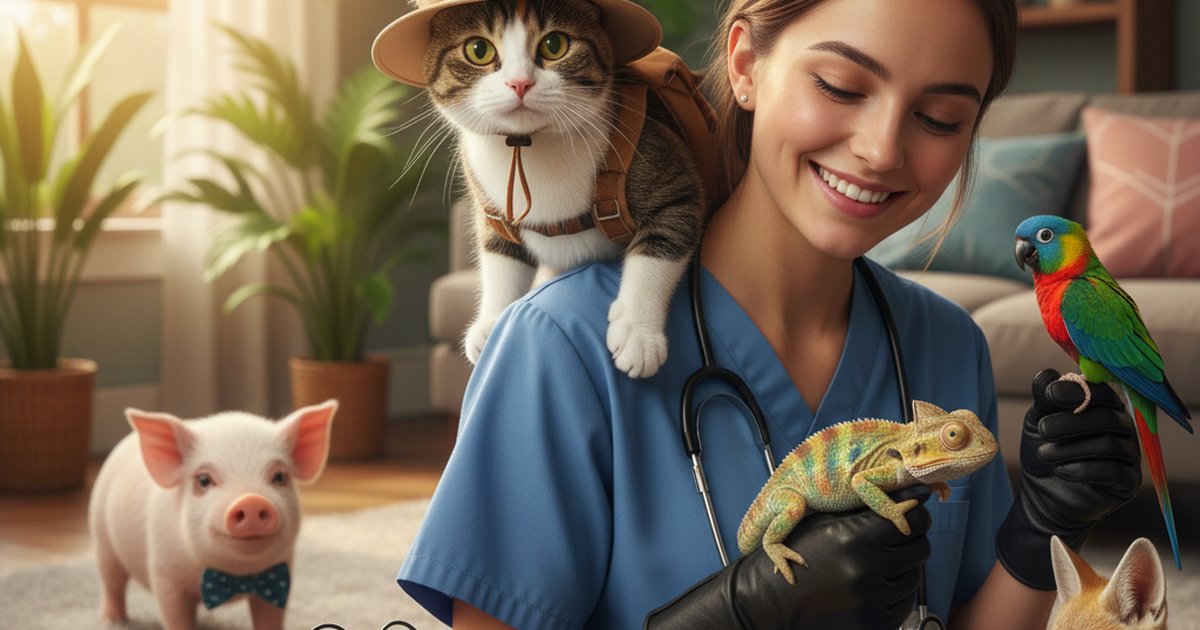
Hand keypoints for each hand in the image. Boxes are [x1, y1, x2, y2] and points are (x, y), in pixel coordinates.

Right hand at [644, 485, 932, 628]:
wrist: (770, 602)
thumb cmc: (796, 555)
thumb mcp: (824, 523)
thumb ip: (864, 511)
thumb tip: (909, 498)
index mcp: (854, 537)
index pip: (913, 519)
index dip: (915, 514)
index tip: (911, 514)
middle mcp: (866, 568)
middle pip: (919, 548)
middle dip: (910, 541)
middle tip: (893, 541)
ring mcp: (871, 599)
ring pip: (913, 576)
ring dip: (901, 569)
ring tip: (877, 566)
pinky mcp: (873, 622)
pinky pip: (903, 603)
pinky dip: (893, 594)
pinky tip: (873, 587)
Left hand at [995, 369, 1140, 589]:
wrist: (1043, 495)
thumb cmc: (1045, 450)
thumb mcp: (1038, 420)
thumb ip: (1045, 397)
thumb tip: (1049, 374)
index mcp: (1105, 407)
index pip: (1103, 391)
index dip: (1078, 391)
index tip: (1050, 396)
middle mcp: (1123, 428)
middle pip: (1108, 417)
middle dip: (1070, 422)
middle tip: (1042, 430)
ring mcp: (1130, 456)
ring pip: (1110, 445)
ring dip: (1071, 448)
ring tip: (1044, 454)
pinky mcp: (1129, 482)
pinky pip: (1115, 472)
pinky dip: (1083, 469)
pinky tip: (1060, 471)